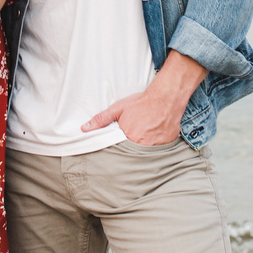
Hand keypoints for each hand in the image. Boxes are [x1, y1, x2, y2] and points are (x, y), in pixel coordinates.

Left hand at [81, 50, 206, 144]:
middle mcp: (142, 146)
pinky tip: (155, 137)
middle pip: (132, 154)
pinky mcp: (167, 146)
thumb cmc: (141, 103)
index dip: (118, 149)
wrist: (165, 98)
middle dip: (130, 150)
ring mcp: (156, 148)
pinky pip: (159, 151)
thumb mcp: (118, 109)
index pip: (119, 151)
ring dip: (143, 148)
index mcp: (129, 139)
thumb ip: (101, 120)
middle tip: (134, 138)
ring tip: (145, 136)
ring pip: (146, 154)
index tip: (118, 148)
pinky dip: (156, 146)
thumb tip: (84, 128)